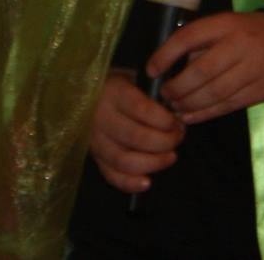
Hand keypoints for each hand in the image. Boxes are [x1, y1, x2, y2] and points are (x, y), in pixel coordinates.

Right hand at [88, 70, 181, 192]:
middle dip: (165, 142)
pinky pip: (112, 176)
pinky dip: (131, 184)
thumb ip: (151, 98)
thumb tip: (176, 118)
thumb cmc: (117, 88)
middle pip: (136, 137)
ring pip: (125, 160)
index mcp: (113, 93)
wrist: (85, 94)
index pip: (142, 109)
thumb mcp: (132, 80)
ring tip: (171, 157)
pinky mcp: (95, 158)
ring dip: (154, 163)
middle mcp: (102, 117)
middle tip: (178, 137)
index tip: (177, 122)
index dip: (165, 120)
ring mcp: (96, 140)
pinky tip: (148, 182)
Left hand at [146, 11, 263, 125]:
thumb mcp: (222, 26)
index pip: (189, 37)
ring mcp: (252, 69)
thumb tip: (166, 67)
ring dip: (190, 103)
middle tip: (164, 95)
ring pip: (215, 92)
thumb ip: (198, 43)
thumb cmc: (244, 33)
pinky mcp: (260, 90)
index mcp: (225, 24)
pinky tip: (190, 116)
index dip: (166, 54)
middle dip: (178, 87)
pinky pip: (228, 105)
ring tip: (174, 107)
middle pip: (202, 71)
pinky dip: (206, 113)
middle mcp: (239, 46)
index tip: (151, 69)